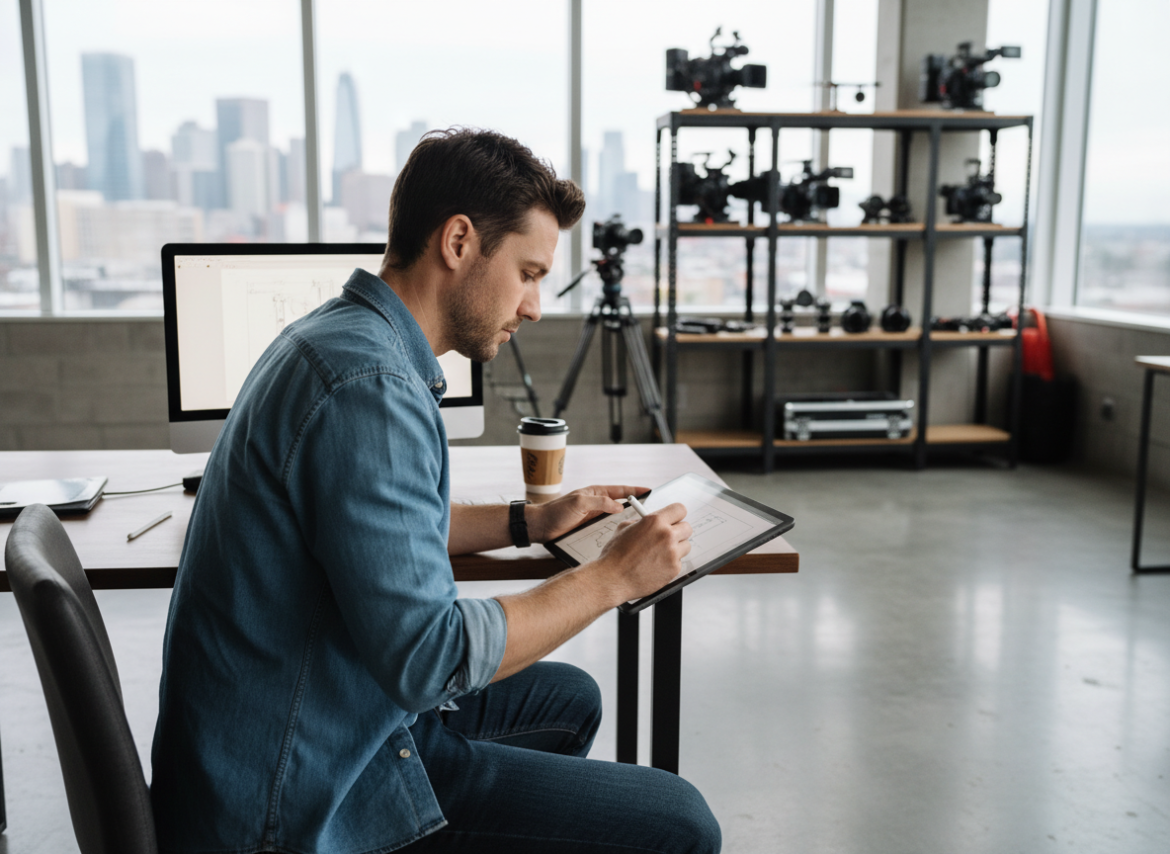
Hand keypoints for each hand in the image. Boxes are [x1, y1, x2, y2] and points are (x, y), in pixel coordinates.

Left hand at [527, 485, 647, 543]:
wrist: (540, 526)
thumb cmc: (556, 511)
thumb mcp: (579, 503)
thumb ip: (600, 502)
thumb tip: (619, 506)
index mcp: (595, 492)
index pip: (620, 489)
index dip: (635, 490)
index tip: (650, 491)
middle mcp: (596, 503)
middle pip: (621, 503)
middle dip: (635, 506)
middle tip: (649, 511)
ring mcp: (593, 516)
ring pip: (615, 517)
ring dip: (626, 521)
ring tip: (640, 525)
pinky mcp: (589, 528)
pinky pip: (607, 527)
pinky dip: (616, 530)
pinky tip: (623, 536)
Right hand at [594, 502, 691, 604]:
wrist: (612, 578)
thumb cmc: (615, 555)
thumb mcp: (624, 528)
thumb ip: (642, 521)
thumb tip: (650, 520)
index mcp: (654, 521)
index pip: (680, 509)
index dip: (676, 515)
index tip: (674, 519)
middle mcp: (666, 535)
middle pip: (687, 528)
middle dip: (678, 532)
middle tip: (668, 537)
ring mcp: (672, 553)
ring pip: (686, 545)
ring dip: (676, 548)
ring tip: (660, 553)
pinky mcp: (674, 569)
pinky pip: (679, 562)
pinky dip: (671, 563)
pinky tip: (657, 565)